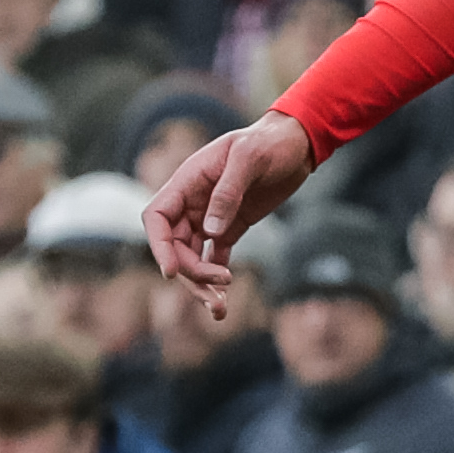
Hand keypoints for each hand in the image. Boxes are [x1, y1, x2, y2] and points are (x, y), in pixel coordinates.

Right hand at [143, 113, 315, 320]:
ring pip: (193, 258)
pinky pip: (214, 258)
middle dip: (191, 272)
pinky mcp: (229, 228)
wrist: (295, 144)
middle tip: (219, 285)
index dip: (159, 246)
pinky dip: (216, 279)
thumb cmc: (269, 143)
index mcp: (187, 182)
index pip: (157, 218)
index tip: (171, 272)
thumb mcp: (249, 158)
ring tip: (219, 309)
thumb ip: (228, 192)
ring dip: (201, 284)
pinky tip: (223, 302)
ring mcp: (209, 217)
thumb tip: (209, 231)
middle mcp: (192, 203)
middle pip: (175, 246)